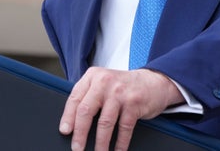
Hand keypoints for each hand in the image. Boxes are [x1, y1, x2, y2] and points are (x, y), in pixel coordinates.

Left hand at [59, 67, 184, 150]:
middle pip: (86, 111)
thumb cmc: (124, 86)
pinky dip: (120, 143)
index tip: (65, 132)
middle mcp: (105, 82)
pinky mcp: (134, 103)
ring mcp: (120, 92)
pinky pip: (124, 128)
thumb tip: (72, 123)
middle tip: (77, 148)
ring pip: (104, 123)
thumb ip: (89, 96)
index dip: (68, 117)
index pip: (75, 98)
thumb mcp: (103, 83)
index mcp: (93, 76)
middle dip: (80, 134)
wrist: (154, 81)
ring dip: (100, 143)